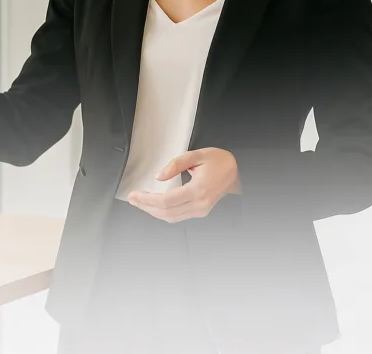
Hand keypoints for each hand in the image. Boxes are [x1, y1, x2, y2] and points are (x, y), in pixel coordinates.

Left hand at [127, 147, 241, 222]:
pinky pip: (178, 216)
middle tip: (132, 199)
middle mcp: (200, 204)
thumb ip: (175, 164)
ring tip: (139, 202)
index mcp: (198, 190)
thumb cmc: (220, 161)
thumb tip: (159, 176)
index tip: (134, 195)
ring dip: (152, 211)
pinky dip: (163, 212)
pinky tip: (154, 205)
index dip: (147, 199)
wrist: (239, 171)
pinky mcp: (201, 211)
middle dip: (146, 206)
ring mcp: (201, 210)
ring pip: (171, 217)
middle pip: (166, 212)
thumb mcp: (196, 155)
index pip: (166, 201)